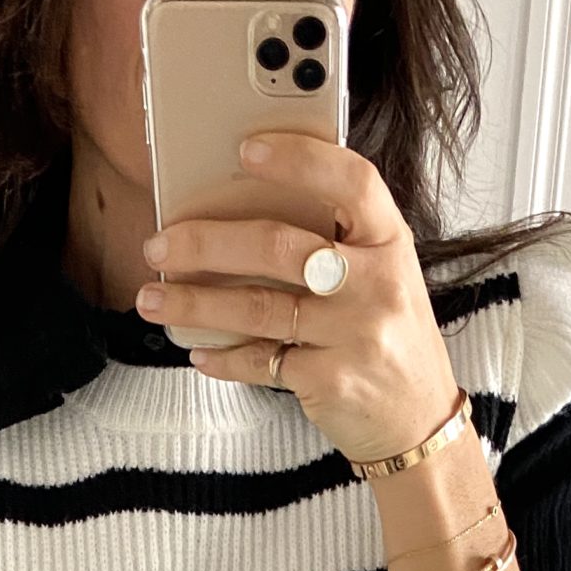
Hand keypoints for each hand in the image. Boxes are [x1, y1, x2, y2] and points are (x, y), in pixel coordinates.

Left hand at [137, 132, 460, 466]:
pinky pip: (260, 362)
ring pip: (257, 308)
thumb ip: (337, 243)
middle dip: (207, 242)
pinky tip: (196, 349)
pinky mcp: (330, 381)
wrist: (419, 421)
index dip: (300, 159)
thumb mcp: (383, 277)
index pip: (353, 183)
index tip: (245, 149)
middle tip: (160, 244)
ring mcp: (355, 335)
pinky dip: (222, 357)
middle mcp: (377, 284)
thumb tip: (245, 212)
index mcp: (391, 243)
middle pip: (279, 246)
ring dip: (194, 302)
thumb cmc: (389, 337)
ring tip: (152, 297)